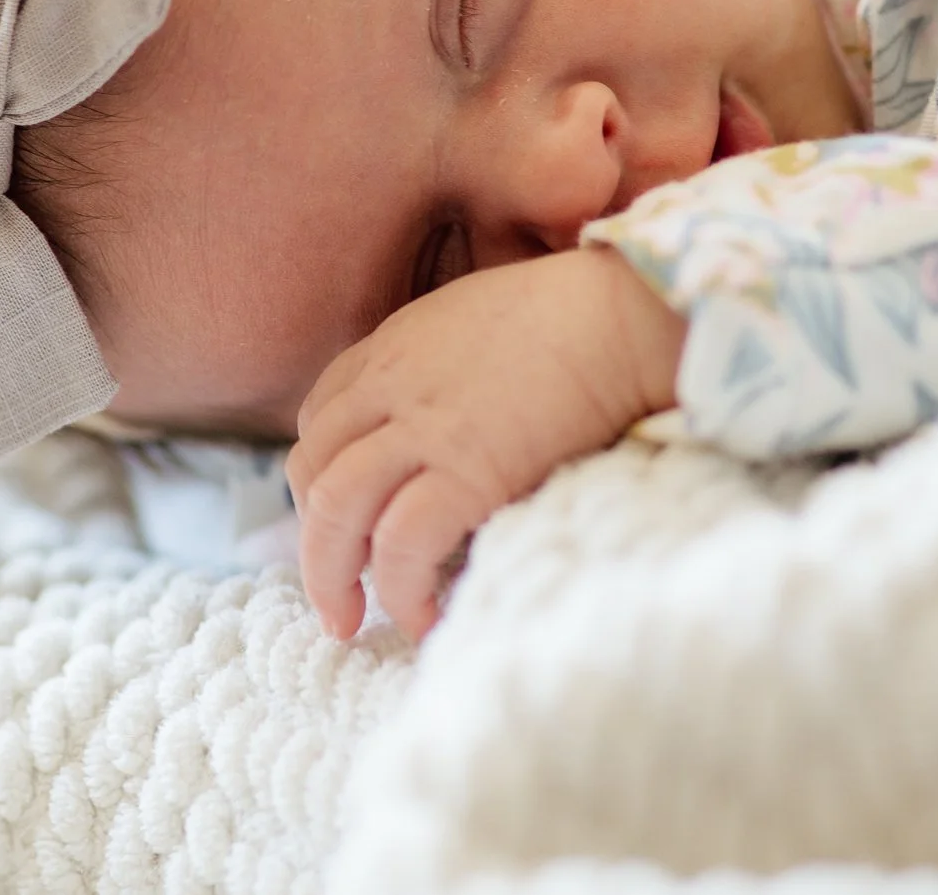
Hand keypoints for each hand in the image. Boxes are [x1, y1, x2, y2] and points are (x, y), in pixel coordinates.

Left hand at [285, 246, 685, 641]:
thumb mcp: (485, 318)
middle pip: (314, 470)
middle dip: (312, 541)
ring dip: (331, 576)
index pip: (322, 420)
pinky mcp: (464, 471)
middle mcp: (391, 385)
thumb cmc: (582, 315)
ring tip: (353, 622)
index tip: (345, 524)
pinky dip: (400, 588)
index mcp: (395, 346)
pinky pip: (402, 544)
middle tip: (332, 597)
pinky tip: (421, 614)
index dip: (322, 480)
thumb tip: (462, 421)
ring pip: (336, 509)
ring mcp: (421, 428)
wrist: (625, 316)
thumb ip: (451, 364)